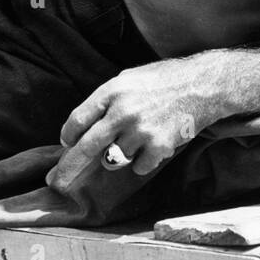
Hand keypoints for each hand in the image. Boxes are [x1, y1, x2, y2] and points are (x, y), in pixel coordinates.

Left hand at [46, 60, 209, 194]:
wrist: (202, 86)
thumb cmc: (163, 80)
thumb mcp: (128, 78)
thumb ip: (105, 101)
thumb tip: (81, 128)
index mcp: (112, 91)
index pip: (77, 120)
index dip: (68, 136)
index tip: (66, 143)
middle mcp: (123, 112)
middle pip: (86, 147)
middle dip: (68, 167)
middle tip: (57, 181)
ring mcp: (140, 131)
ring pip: (114, 159)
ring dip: (119, 154)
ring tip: (136, 137)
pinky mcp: (158, 147)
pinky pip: (138, 166)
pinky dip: (142, 160)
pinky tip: (154, 142)